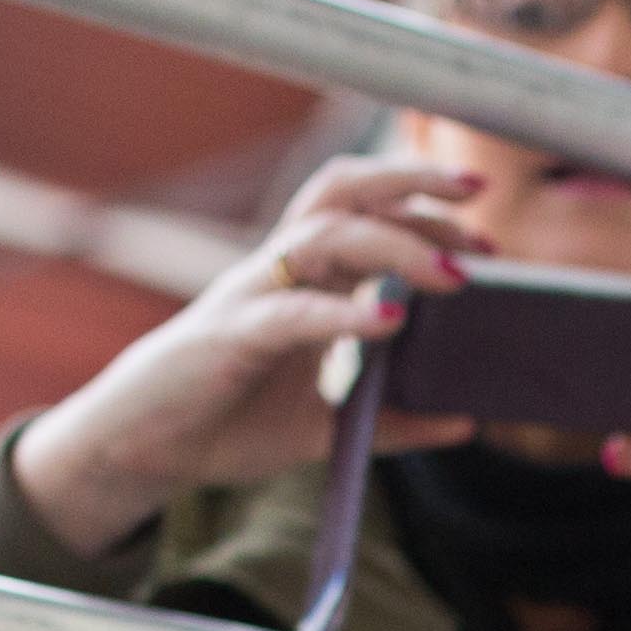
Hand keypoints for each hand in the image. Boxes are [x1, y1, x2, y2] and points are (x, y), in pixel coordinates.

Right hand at [12, 155, 494, 558]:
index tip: (483, 233)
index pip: (364, 211)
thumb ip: (392, 419)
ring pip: (324, 235)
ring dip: (395, 245)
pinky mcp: (231, 337)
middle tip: (478, 197)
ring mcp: (253, 296)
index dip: (423, 208)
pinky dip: (343, 314)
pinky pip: (291, 313)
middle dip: (411, 181)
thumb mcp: (327, 425)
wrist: (147, 450)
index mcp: (301, 278)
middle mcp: (279, 270)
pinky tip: (390, 322)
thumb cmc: (228, 421)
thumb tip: (466, 421)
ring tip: (454, 272)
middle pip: (344, 191)